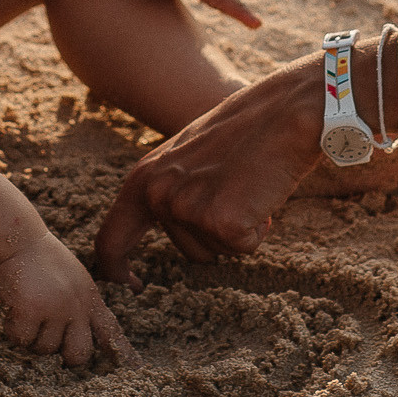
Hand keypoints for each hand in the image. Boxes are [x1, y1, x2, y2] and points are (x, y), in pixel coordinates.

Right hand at [0, 235, 134, 365]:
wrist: (18, 238)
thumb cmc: (40, 256)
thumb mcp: (73, 276)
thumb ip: (82, 300)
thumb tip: (91, 321)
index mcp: (89, 297)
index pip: (110, 329)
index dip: (122, 351)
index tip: (135, 367)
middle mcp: (78, 305)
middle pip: (79, 355)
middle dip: (63, 354)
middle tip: (48, 336)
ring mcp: (56, 309)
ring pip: (44, 349)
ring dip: (31, 337)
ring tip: (26, 309)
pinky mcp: (32, 311)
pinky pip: (21, 339)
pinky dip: (12, 329)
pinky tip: (13, 308)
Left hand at [94, 65, 317, 286]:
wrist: (286, 111)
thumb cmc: (245, 130)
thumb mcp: (189, 157)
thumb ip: (173, 189)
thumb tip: (178, 223)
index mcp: (144, 178)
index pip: (111, 240)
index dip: (116, 269)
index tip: (134, 285)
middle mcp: (159, 195)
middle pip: (189, 252)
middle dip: (218, 231)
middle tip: (236, 187)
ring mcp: (188, 209)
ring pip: (217, 251)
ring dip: (238, 228)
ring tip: (248, 184)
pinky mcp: (222, 222)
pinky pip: (244, 247)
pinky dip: (258, 229)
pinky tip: (262, 194)